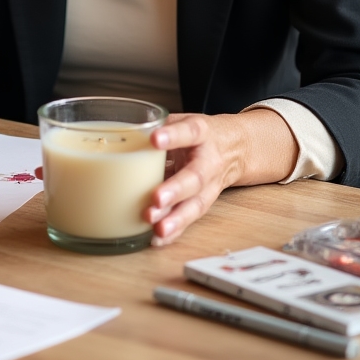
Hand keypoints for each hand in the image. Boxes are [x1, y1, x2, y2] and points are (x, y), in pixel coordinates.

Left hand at [143, 110, 297, 245]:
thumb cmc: (199, 134)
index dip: (173, 136)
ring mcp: (210, 185)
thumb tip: (124, 134)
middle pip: (195, 177)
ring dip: (176, 218)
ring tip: (157, 227)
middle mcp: (209, 161)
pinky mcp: (203, 202)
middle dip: (176, 190)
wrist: (235, 148)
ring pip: (196, 204)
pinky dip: (174, 231)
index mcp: (202, 133)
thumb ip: (159, 126)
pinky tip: (157, 238)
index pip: (189, 132)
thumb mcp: (183, 120)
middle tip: (156, 199)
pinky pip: (190, 218)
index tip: (154, 139)